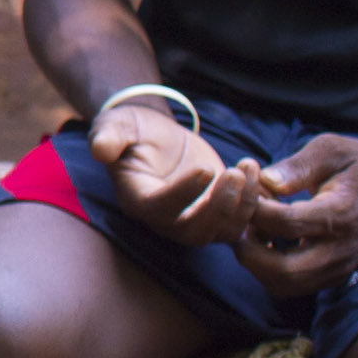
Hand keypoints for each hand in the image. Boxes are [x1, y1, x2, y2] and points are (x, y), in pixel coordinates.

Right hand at [90, 104, 255, 246]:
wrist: (154, 136)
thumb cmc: (132, 131)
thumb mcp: (116, 125)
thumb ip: (108, 136)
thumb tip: (100, 149)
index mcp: (139, 199)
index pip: (161, 208)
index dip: (185, 194)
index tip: (205, 168)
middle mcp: (166, 219)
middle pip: (196, 232)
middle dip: (220, 207)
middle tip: (234, 172)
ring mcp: (194, 219)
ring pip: (224, 232)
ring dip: (243, 205)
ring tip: (248, 167)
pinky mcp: (218, 213)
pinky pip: (242, 223)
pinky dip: (255, 204)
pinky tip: (257, 174)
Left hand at [241, 132, 357, 290]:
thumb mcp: (330, 149)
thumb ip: (297, 166)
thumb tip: (264, 181)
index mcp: (338, 215)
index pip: (284, 223)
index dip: (255, 209)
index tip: (247, 192)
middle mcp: (339, 249)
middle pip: (283, 271)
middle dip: (250, 251)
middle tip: (240, 225)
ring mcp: (338, 267)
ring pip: (285, 285)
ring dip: (257, 264)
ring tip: (251, 234)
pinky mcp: (334, 274)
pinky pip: (294, 285)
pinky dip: (270, 271)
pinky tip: (265, 243)